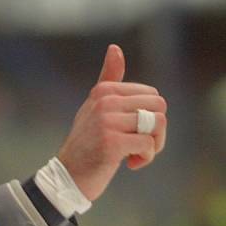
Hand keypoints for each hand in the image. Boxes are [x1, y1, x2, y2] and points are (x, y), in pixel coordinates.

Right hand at [57, 44, 167, 200]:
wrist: (67, 178)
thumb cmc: (86, 145)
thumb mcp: (95, 108)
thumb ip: (108, 79)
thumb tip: (115, 47)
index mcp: (104, 91)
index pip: (151, 96)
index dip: (150, 118)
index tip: (132, 133)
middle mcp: (105, 102)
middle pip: (159, 107)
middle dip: (156, 131)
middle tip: (141, 147)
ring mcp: (107, 122)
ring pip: (157, 124)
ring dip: (153, 145)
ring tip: (136, 156)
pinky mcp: (111, 142)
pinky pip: (147, 144)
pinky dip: (145, 157)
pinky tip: (130, 164)